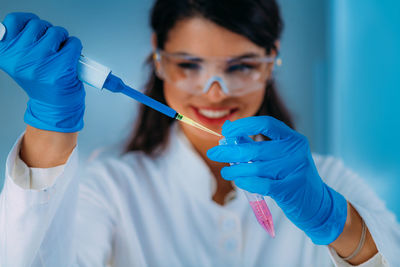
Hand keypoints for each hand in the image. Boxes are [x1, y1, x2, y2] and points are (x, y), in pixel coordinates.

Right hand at [0, 12, 84, 131]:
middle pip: (38, 24)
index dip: (29, 22)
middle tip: (50, 50)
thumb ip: (19, 42)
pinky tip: (70, 60)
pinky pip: (73, 44)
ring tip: (59, 56)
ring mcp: (41, 63)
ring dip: (62, 40)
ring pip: (57, 32)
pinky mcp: (61, 68)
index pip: (13, 20)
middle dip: (48, 33)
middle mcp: (20, 59)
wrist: (54, 107)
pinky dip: (75, 48)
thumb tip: (28, 21)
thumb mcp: (19, 62)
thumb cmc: (41, 82)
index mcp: (5, 55)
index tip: (36, 31)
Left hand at [207, 116, 347, 244]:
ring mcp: (295, 170)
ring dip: (235, 170)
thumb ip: (257, 144)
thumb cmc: (291, 176)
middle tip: (214, 153)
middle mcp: (296, 151)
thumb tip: (229, 133)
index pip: (266, 123)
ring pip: (255, 167)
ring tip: (226, 172)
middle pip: (256, 148)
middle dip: (230, 151)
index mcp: (293, 138)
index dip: (243, 124)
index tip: (226, 129)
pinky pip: (261, 184)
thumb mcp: (279, 156)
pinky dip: (246, 182)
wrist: (317, 203)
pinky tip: (238, 181)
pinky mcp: (290, 189)